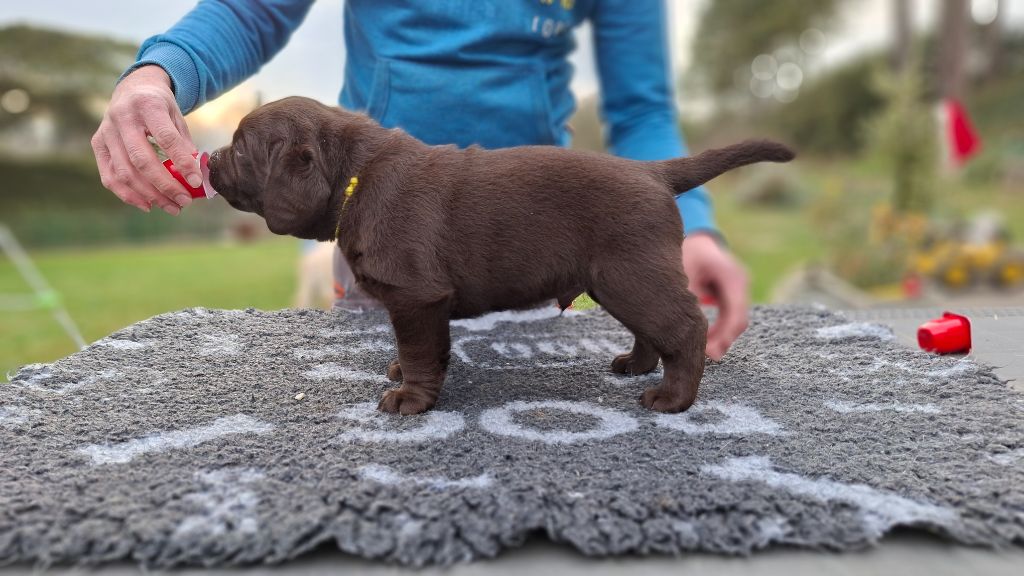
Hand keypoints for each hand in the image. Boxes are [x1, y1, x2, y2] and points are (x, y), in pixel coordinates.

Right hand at [91, 65, 200, 214]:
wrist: (133, 88)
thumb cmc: (160, 106)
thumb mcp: (177, 115)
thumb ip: (184, 142)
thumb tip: (194, 175)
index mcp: (147, 105)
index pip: (166, 138)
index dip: (182, 162)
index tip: (196, 181)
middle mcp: (122, 117)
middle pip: (141, 160)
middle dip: (164, 185)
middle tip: (184, 201)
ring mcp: (106, 131)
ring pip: (124, 172)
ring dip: (149, 195)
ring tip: (171, 207)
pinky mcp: (97, 143)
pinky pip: (109, 176)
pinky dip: (128, 194)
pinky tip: (148, 204)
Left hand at [682, 232, 749, 360]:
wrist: (695, 239)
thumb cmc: (688, 251)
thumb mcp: (685, 269)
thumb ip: (689, 293)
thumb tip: (686, 322)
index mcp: (732, 276)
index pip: (735, 311)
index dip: (725, 334)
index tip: (710, 351)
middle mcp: (741, 282)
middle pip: (738, 320)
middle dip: (723, 340)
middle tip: (705, 356)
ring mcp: (739, 289)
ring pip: (736, 321)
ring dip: (721, 337)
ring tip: (703, 351)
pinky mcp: (732, 294)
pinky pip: (730, 316)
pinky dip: (719, 329)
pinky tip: (705, 340)